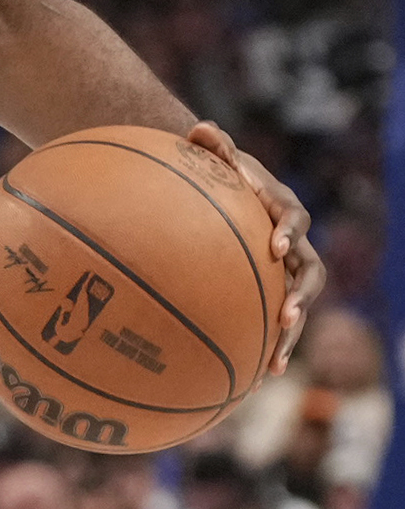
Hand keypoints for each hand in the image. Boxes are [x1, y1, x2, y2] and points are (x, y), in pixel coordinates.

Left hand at [188, 122, 325, 372]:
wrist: (222, 192)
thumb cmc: (214, 173)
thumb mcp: (211, 155)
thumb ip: (210, 144)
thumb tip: (199, 128)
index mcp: (280, 208)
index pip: (293, 218)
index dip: (289, 231)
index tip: (276, 247)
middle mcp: (292, 243)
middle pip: (309, 273)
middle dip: (301, 297)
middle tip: (287, 317)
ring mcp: (284, 271)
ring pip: (298, 307)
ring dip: (289, 336)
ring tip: (274, 366)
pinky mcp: (270, 292)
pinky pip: (273, 323)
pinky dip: (266, 348)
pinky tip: (250, 380)